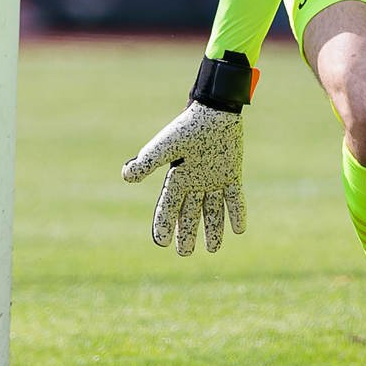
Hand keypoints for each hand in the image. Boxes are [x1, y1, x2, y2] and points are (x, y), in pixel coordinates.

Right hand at [123, 53, 253, 254]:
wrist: (214, 112)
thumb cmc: (187, 127)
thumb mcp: (165, 146)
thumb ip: (147, 162)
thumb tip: (125, 176)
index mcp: (176, 178)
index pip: (168, 207)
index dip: (163, 224)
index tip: (161, 243)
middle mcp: (194, 182)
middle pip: (189, 214)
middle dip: (187, 233)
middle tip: (185, 254)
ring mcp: (214, 179)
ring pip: (213, 210)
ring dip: (213, 229)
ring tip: (214, 249)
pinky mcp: (231, 174)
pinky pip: (234, 198)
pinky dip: (237, 213)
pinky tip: (239, 230)